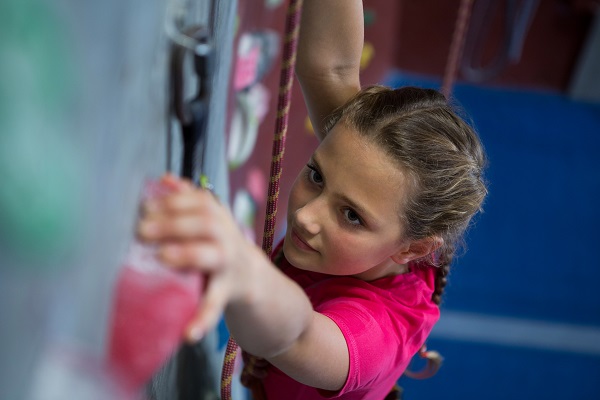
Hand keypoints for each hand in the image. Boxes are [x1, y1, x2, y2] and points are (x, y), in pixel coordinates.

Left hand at [137, 175, 255, 341]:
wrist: (252, 278)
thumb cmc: (218, 244)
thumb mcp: (209, 219)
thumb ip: (188, 199)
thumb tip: (163, 178)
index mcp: (219, 217)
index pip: (201, 201)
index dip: (174, 202)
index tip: (146, 206)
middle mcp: (227, 237)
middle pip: (206, 224)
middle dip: (175, 223)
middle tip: (141, 230)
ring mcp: (229, 264)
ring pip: (212, 256)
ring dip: (188, 254)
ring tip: (163, 257)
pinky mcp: (227, 291)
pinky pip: (215, 304)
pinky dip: (202, 319)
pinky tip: (188, 334)